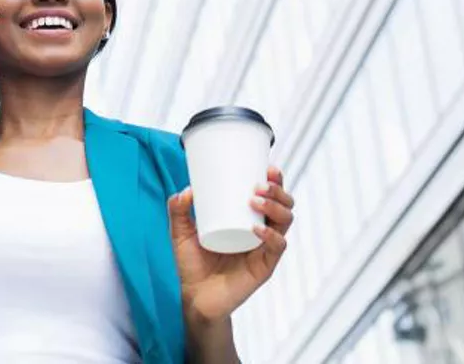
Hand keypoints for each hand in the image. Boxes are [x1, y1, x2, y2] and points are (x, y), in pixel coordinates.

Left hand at [170, 165, 294, 322]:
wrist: (195, 297)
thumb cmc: (193, 263)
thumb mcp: (181, 232)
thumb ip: (177, 210)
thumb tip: (188, 190)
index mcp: (249, 219)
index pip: (270, 195)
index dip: (275, 180)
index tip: (268, 166)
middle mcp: (262, 232)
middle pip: (284, 205)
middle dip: (278, 190)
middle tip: (259, 184)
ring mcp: (265, 249)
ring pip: (285, 222)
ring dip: (275, 207)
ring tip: (256, 200)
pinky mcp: (264, 266)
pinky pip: (277, 248)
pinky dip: (271, 235)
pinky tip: (257, 228)